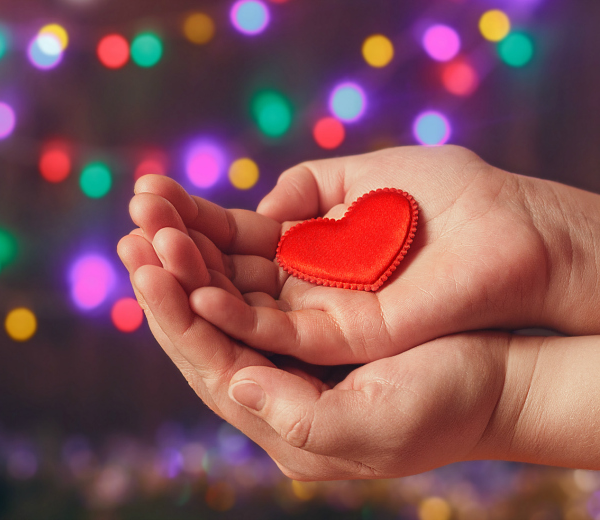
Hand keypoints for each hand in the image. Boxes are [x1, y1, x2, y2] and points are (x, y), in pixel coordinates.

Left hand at [118, 229, 510, 478]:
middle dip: (165, 274)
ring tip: (152, 206)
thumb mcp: (381, 425)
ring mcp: (286, 347)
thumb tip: (236, 384)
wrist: (502, 380)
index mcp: (279, 421)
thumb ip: (303, 418)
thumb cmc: (451, 404)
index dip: (174, 313)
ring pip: (217, 295)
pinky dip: (221, 244)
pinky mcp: (305, 312)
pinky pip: (248, 276)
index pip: (208, 362)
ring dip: (185, 250)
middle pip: (200, 326)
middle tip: (134, 224)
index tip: (145, 264)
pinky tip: (195, 216)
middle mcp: (272, 384)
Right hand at [130, 145, 599, 363]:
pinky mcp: (338, 349)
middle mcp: (302, 298)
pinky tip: (189, 291)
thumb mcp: (369, 179)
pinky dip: (227, 317)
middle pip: (220, 282)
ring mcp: (315, 328)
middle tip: (132, 221)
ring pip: (232, 314)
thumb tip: (263, 208)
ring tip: (144, 252)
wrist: (517, 239)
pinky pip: (270, 338)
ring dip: (185, 285)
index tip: (147, 196)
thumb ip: (311, 191)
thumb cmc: (454, 203)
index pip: (231, 247)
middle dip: (173, 252)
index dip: (189, 224)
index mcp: (307, 258)